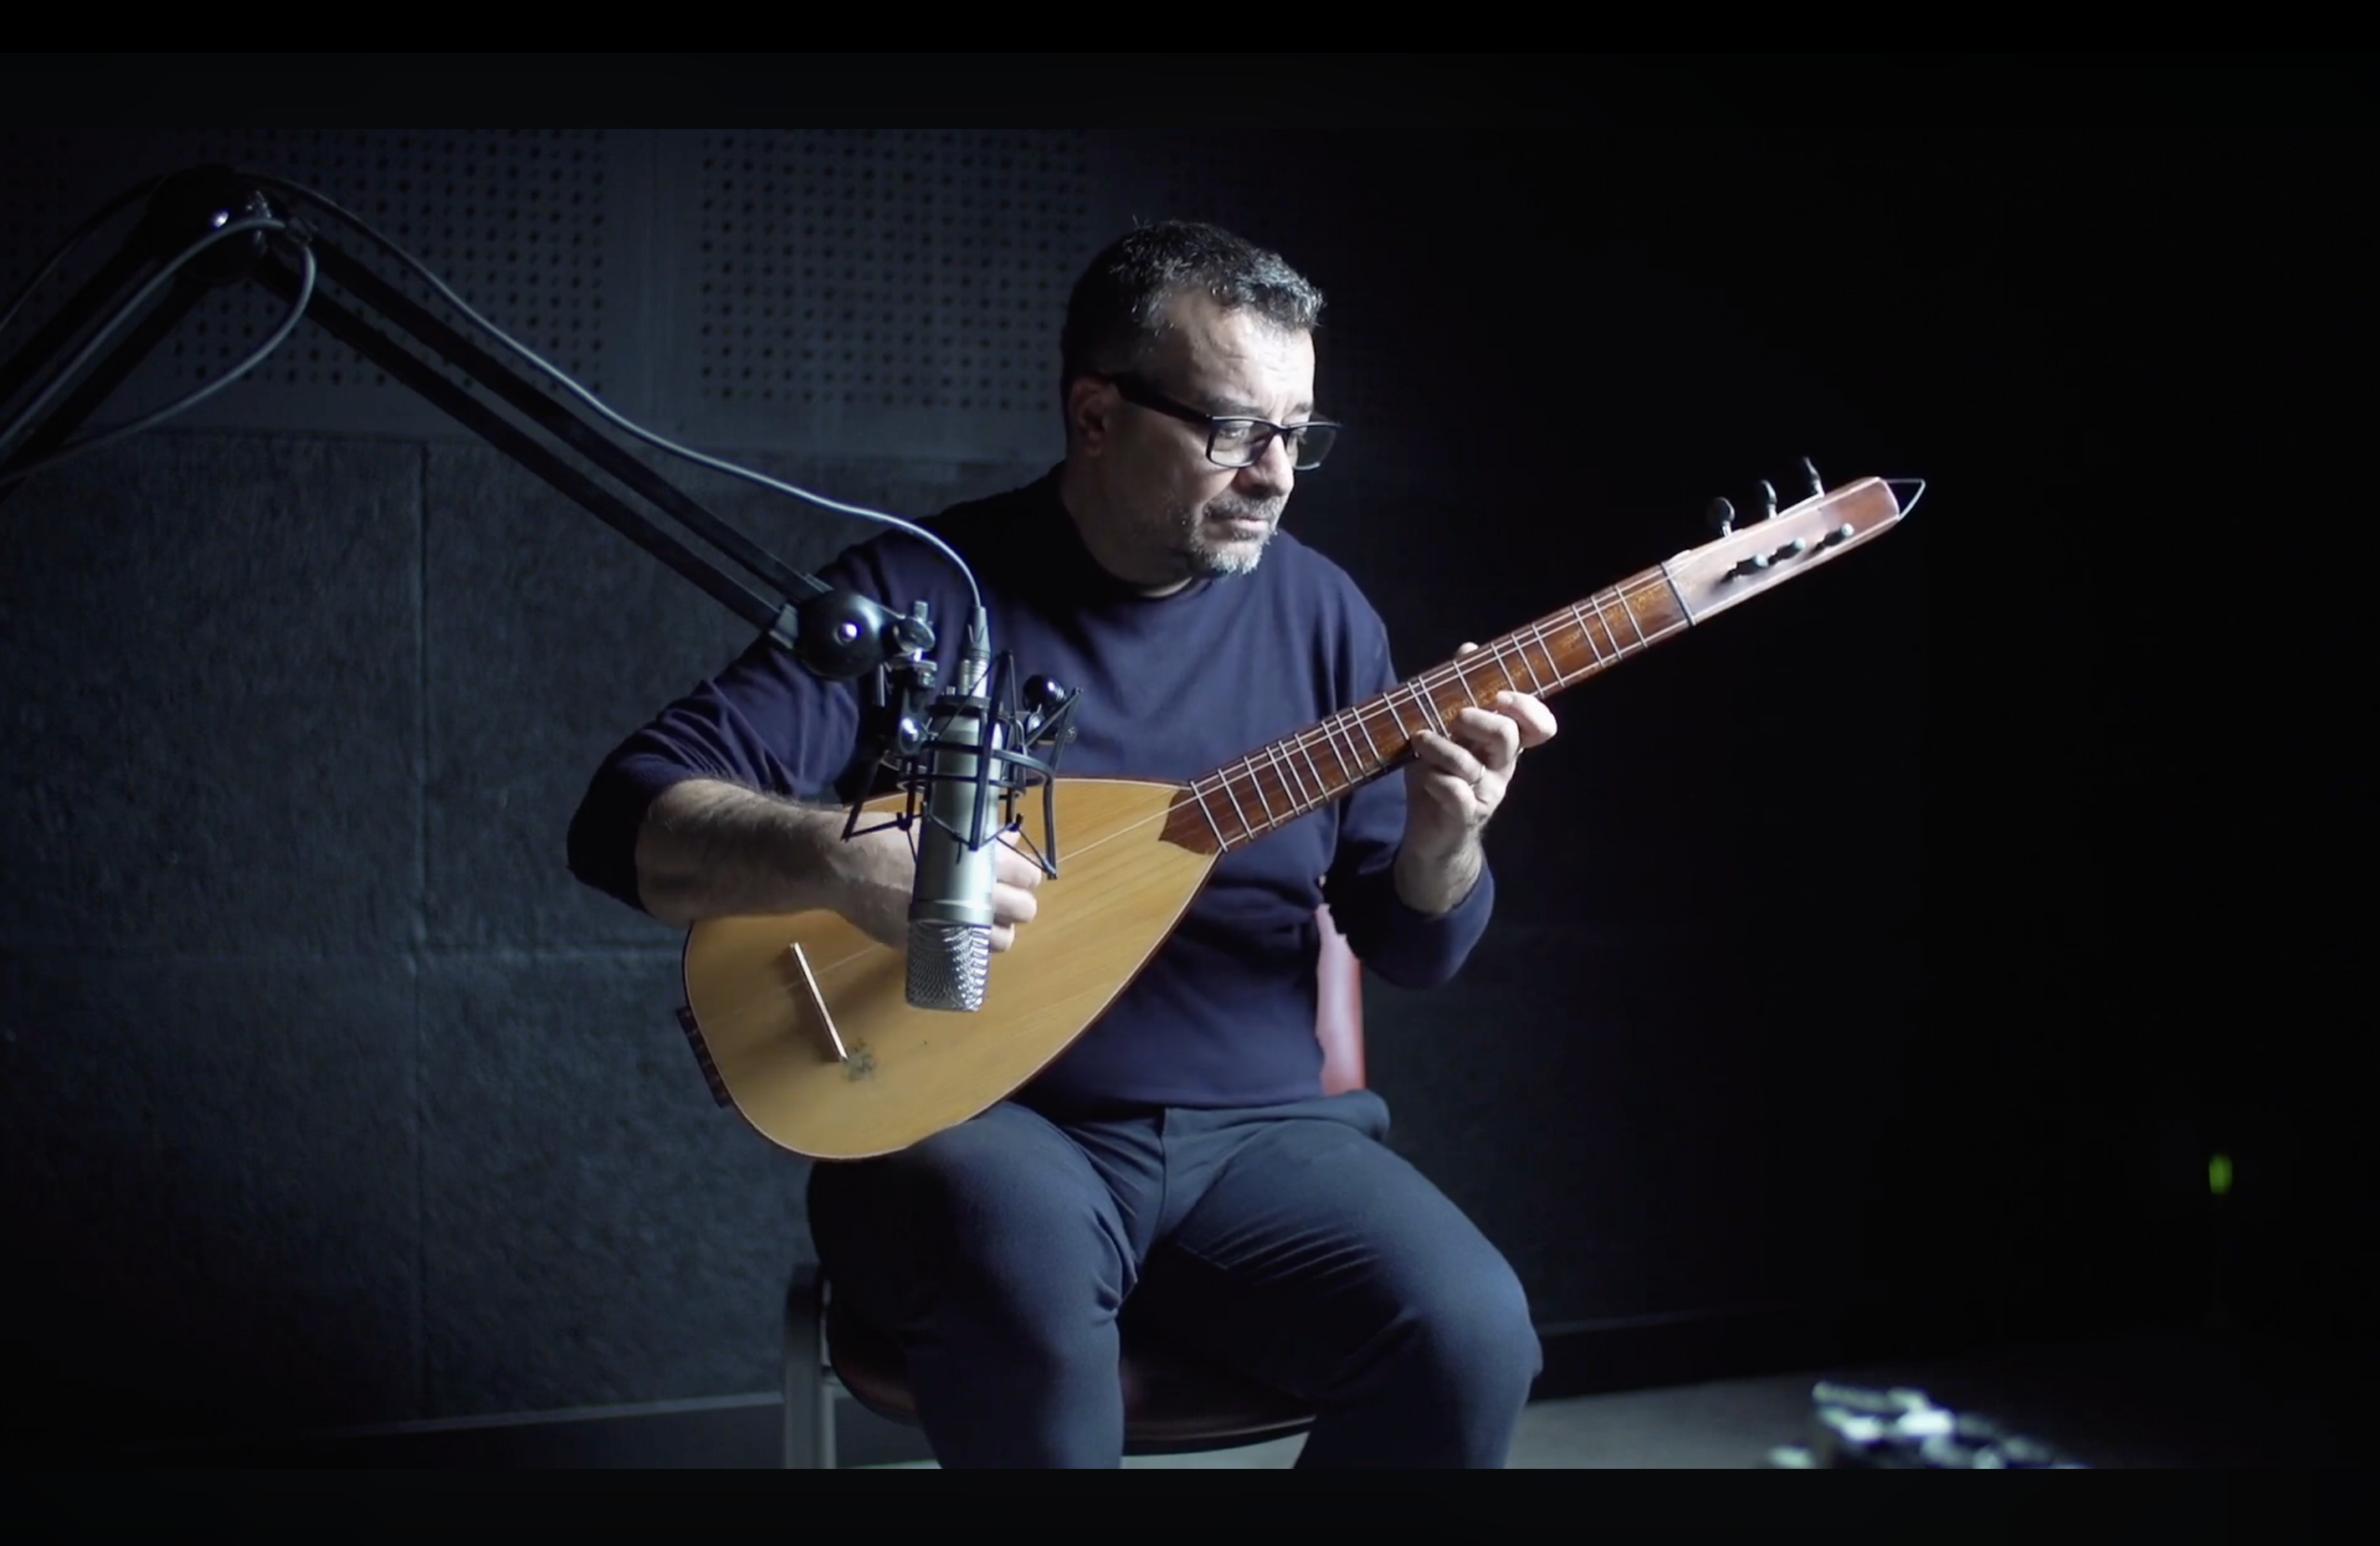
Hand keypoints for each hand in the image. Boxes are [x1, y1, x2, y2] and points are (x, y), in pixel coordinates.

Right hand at [833, 824, 1043, 953]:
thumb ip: (978, 838)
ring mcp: (952, 926)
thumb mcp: (936, 830)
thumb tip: (1009, 837)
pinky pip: (966, 953)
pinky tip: (957, 930)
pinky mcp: (931, 945)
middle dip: (1018, 904)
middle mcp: (972, 897)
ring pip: (1002, 941)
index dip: (1025, 876)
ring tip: (982, 918)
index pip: (1027, 875)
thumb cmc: (888, 839)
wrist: (844, 867)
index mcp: (977, 864)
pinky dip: (968, 944)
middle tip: (1001, 897)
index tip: (1016, 874)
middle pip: (1024, 911)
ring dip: (998, 929)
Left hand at [1402, 641, 1558, 855]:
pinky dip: (1435, 780)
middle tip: (1454, 718)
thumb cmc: (1440, 775)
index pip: (1538, 725)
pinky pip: (1456, 793)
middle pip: (1505, 735)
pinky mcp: (1466, 816)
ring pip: (1470, 764)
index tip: (1500, 696)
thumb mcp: (1446, 733)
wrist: (1430, 834)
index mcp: (1504, 745)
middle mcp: (1503, 767)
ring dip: (1439, 747)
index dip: (1527, 707)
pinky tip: (1426, 778)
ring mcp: (1488, 794)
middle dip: (1476, 719)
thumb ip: (1458, 694)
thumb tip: (1469, 649)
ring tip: (1420, 741)